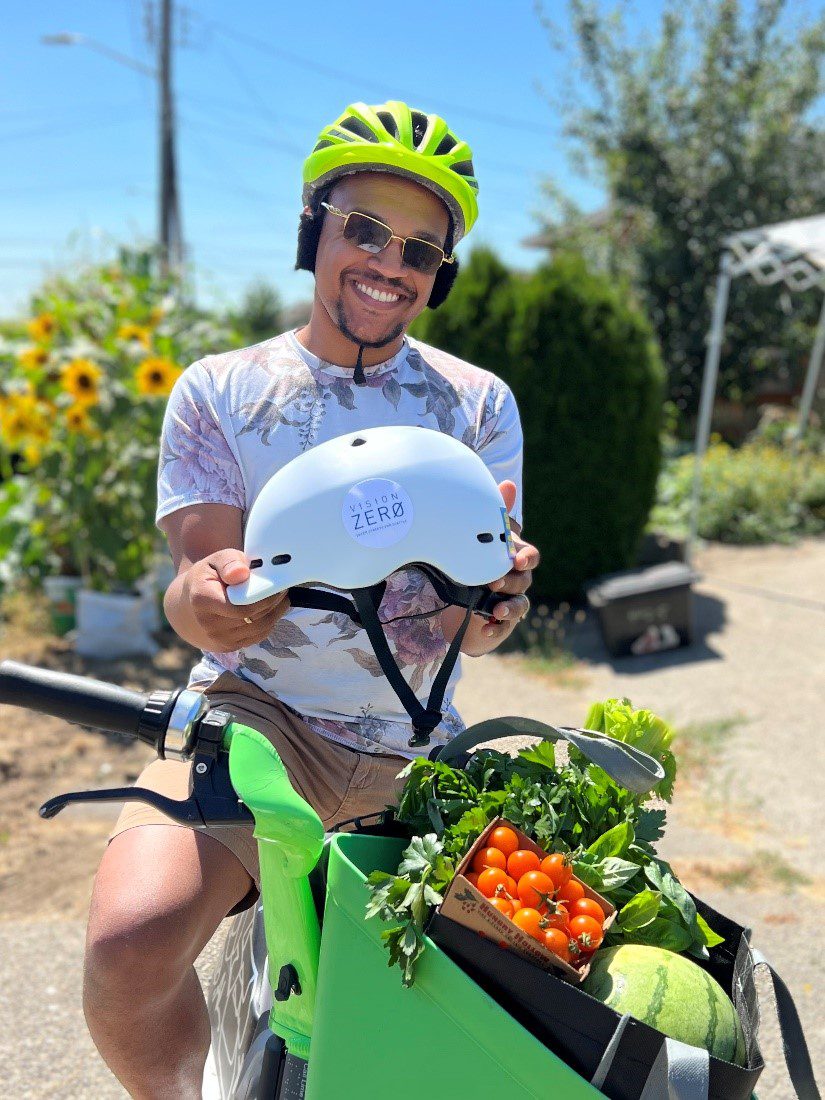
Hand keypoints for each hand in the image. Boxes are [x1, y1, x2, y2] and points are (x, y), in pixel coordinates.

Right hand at [182, 549, 289, 651]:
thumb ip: (229, 563)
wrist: (191, 606)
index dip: (264, 597)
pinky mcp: (229, 647)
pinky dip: (270, 622)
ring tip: (280, 596)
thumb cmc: (208, 578)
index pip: (242, 606)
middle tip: (283, 587)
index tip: (276, 584)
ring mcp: (219, 639)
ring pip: (260, 628)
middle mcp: (209, 624)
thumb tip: (241, 574)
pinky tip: (272, 608)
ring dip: (276, 612)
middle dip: (273, 602)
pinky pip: (258, 635)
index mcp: (203, 599)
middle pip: (254, 617)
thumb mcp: (215, 561)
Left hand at [481, 479, 539, 639]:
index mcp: (512, 557)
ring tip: (497, 609)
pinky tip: (486, 626)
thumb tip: (507, 484)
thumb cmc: (472, 563)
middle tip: (494, 582)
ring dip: (510, 605)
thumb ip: (493, 514)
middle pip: (524, 579)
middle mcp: (516, 578)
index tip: (516, 560)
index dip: (526, 557)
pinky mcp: (503, 620)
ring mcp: (511, 599)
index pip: (528, 555)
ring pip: (520, 602)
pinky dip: (497, 626)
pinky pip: (506, 624)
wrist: (456, 600)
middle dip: (511, 580)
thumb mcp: (476, 538)